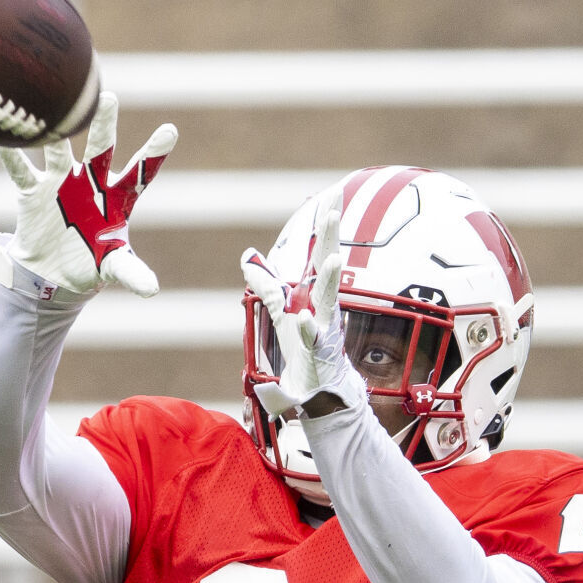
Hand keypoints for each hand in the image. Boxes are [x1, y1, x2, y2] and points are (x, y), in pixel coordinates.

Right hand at [0, 92, 176, 298]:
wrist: (53, 272)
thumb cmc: (91, 262)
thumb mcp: (112, 266)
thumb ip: (131, 272)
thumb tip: (151, 290)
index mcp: (117, 196)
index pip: (140, 173)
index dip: (154, 154)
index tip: (170, 131)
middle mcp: (91, 180)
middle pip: (101, 148)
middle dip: (104, 125)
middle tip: (107, 99)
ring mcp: (62, 181)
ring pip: (61, 151)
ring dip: (58, 133)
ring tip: (58, 110)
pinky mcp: (34, 191)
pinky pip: (22, 171)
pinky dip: (12, 156)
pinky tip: (3, 139)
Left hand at [241, 192, 365, 416]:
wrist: (316, 388)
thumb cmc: (302, 348)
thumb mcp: (280, 311)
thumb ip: (266, 284)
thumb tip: (247, 256)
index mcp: (315, 292)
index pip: (320, 251)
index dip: (325, 224)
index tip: (334, 194)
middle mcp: (323, 304)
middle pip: (328, 264)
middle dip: (332, 238)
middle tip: (335, 210)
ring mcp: (324, 327)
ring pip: (329, 299)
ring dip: (332, 279)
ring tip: (335, 258)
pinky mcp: (318, 351)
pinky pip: (311, 337)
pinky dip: (307, 328)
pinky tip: (302, 318)